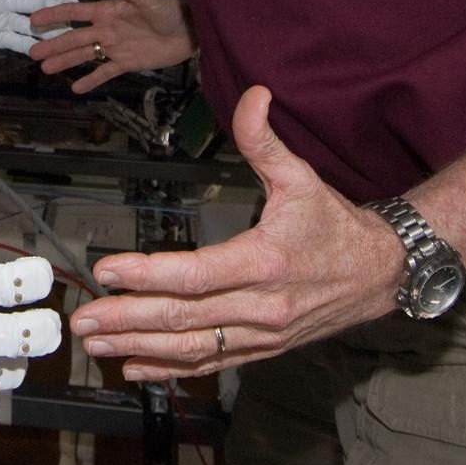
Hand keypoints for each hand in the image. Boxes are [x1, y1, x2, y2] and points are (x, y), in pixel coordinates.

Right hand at [27, 0, 195, 92]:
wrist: (190, 32)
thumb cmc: (168, 11)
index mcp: (107, 11)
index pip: (75, 12)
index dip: (54, 15)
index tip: (34, 19)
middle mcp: (106, 29)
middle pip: (74, 37)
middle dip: (53, 44)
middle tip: (31, 51)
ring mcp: (114, 48)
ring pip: (84, 55)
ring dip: (65, 61)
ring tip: (45, 69)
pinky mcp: (126, 63)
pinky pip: (105, 73)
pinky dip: (90, 80)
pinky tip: (75, 88)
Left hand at [67, 85, 405, 380]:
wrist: (381, 273)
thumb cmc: (335, 225)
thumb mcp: (301, 177)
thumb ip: (265, 140)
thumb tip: (253, 95)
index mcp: (266, 262)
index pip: (196, 274)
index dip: (147, 275)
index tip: (108, 271)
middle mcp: (262, 307)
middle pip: (184, 318)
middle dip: (127, 320)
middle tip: (84, 320)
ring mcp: (260, 335)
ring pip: (192, 348)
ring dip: (138, 348)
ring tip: (97, 343)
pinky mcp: (261, 350)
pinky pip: (210, 363)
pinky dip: (170, 368)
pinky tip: (135, 366)